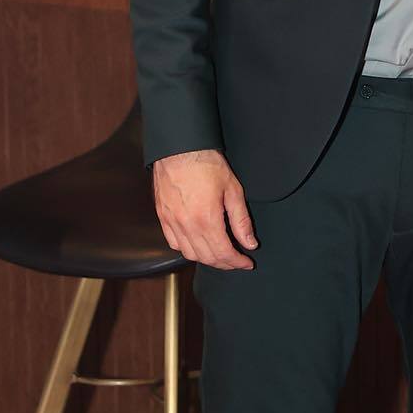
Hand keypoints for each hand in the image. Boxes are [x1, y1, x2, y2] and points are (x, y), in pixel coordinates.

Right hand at [152, 148, 257, 269]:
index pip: (223, 253)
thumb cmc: (206, 164)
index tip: (247, 263)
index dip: (237, 262)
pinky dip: (187, 249)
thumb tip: (249, 243)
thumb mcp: (233, 190)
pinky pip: (174, 243)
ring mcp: (172, 222)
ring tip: (220, 255)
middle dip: (225, 263)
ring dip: (206, 259)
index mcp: (206, 219)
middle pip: (207, 257)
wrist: (179, 148)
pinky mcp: (163, 217)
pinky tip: (198, 245)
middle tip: (236, 261)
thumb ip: (241, 221)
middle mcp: (187, 225)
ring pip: (189, 254)